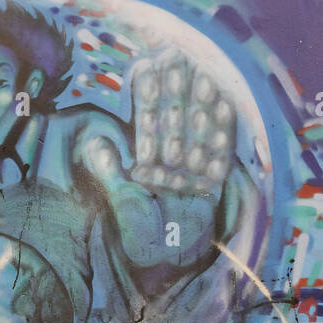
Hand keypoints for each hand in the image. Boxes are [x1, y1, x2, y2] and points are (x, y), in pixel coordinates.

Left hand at [91, 51, 240, 275]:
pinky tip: (226, 106)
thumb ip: (110, 172)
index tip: (147, 66)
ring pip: (198, 132)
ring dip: (201, 105)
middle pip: (175, 120)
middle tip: (179, 56)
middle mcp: (170, 163)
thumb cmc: (141, 237)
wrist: (167, 266)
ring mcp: (193, 172)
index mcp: (146, 163)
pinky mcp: (213, 185)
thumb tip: (95, 142)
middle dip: (177, 90)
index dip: (147, 97)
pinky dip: (222, 133)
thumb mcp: (122, 203)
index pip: (146, 123)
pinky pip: (219, 155)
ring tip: (204, 75)